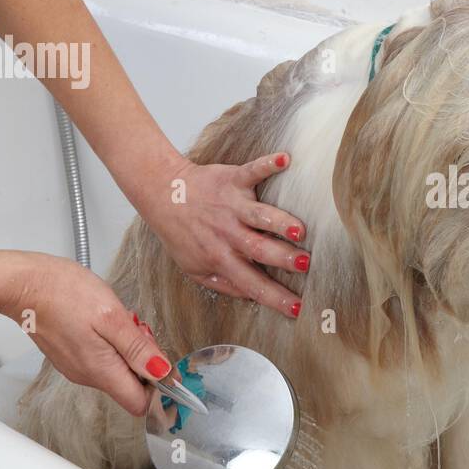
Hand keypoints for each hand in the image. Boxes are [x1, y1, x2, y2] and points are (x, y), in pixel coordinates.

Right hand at [0, 253, 171, 415]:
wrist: (23, 283)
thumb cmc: (63, 293)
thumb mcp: (111, 316)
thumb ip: (137, 348)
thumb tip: (161, 372)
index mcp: (101, 371)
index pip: (139, 403)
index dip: (159, 390)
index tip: (168, 367)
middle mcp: (87, 376)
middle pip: (131, 385)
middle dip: (145, 362)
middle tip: (139, 331)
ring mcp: (76, 367)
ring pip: (117, 370)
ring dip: (128, 350)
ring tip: (120, 322)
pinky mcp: (70, 355)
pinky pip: (101, 359)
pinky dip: (112, 344)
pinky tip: (105, 322)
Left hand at [137, 153, 308, 317]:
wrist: (163, 195)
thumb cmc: (182, 233)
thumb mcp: (194, 269)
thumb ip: (224, 284)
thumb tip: (253, 296)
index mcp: (221, 257)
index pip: (252, 283)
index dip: (276, 298)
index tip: (298, 308)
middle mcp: (228, 233)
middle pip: (259, 249)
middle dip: (283, 258)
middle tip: (305, 265)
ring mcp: (231, 205)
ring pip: (259, 215)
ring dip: (280, 221)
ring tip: (299, 230)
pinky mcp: (232, 179)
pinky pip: (252, 171)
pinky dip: (268, 164)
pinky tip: (285, 160)